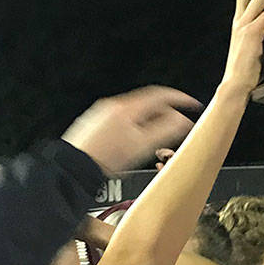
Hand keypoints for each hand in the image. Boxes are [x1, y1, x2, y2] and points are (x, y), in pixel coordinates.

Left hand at [62, 86, 198, 174]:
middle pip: (147, 104)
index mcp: (127, 107)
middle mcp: (112, 106)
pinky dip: (134, 127)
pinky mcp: (94, 124)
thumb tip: (183, 121)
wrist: (72, 169)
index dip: (180, 99)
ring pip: (134, 113)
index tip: (191, 104)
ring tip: (156, 138)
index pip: (160, 95)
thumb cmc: (103, 160)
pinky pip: (121, 120)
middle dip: (165, 113)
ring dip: (149, 122)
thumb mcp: (142, 146)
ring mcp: (101, 115)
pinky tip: (134, 143)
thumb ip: (166, 130)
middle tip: (177, 125)